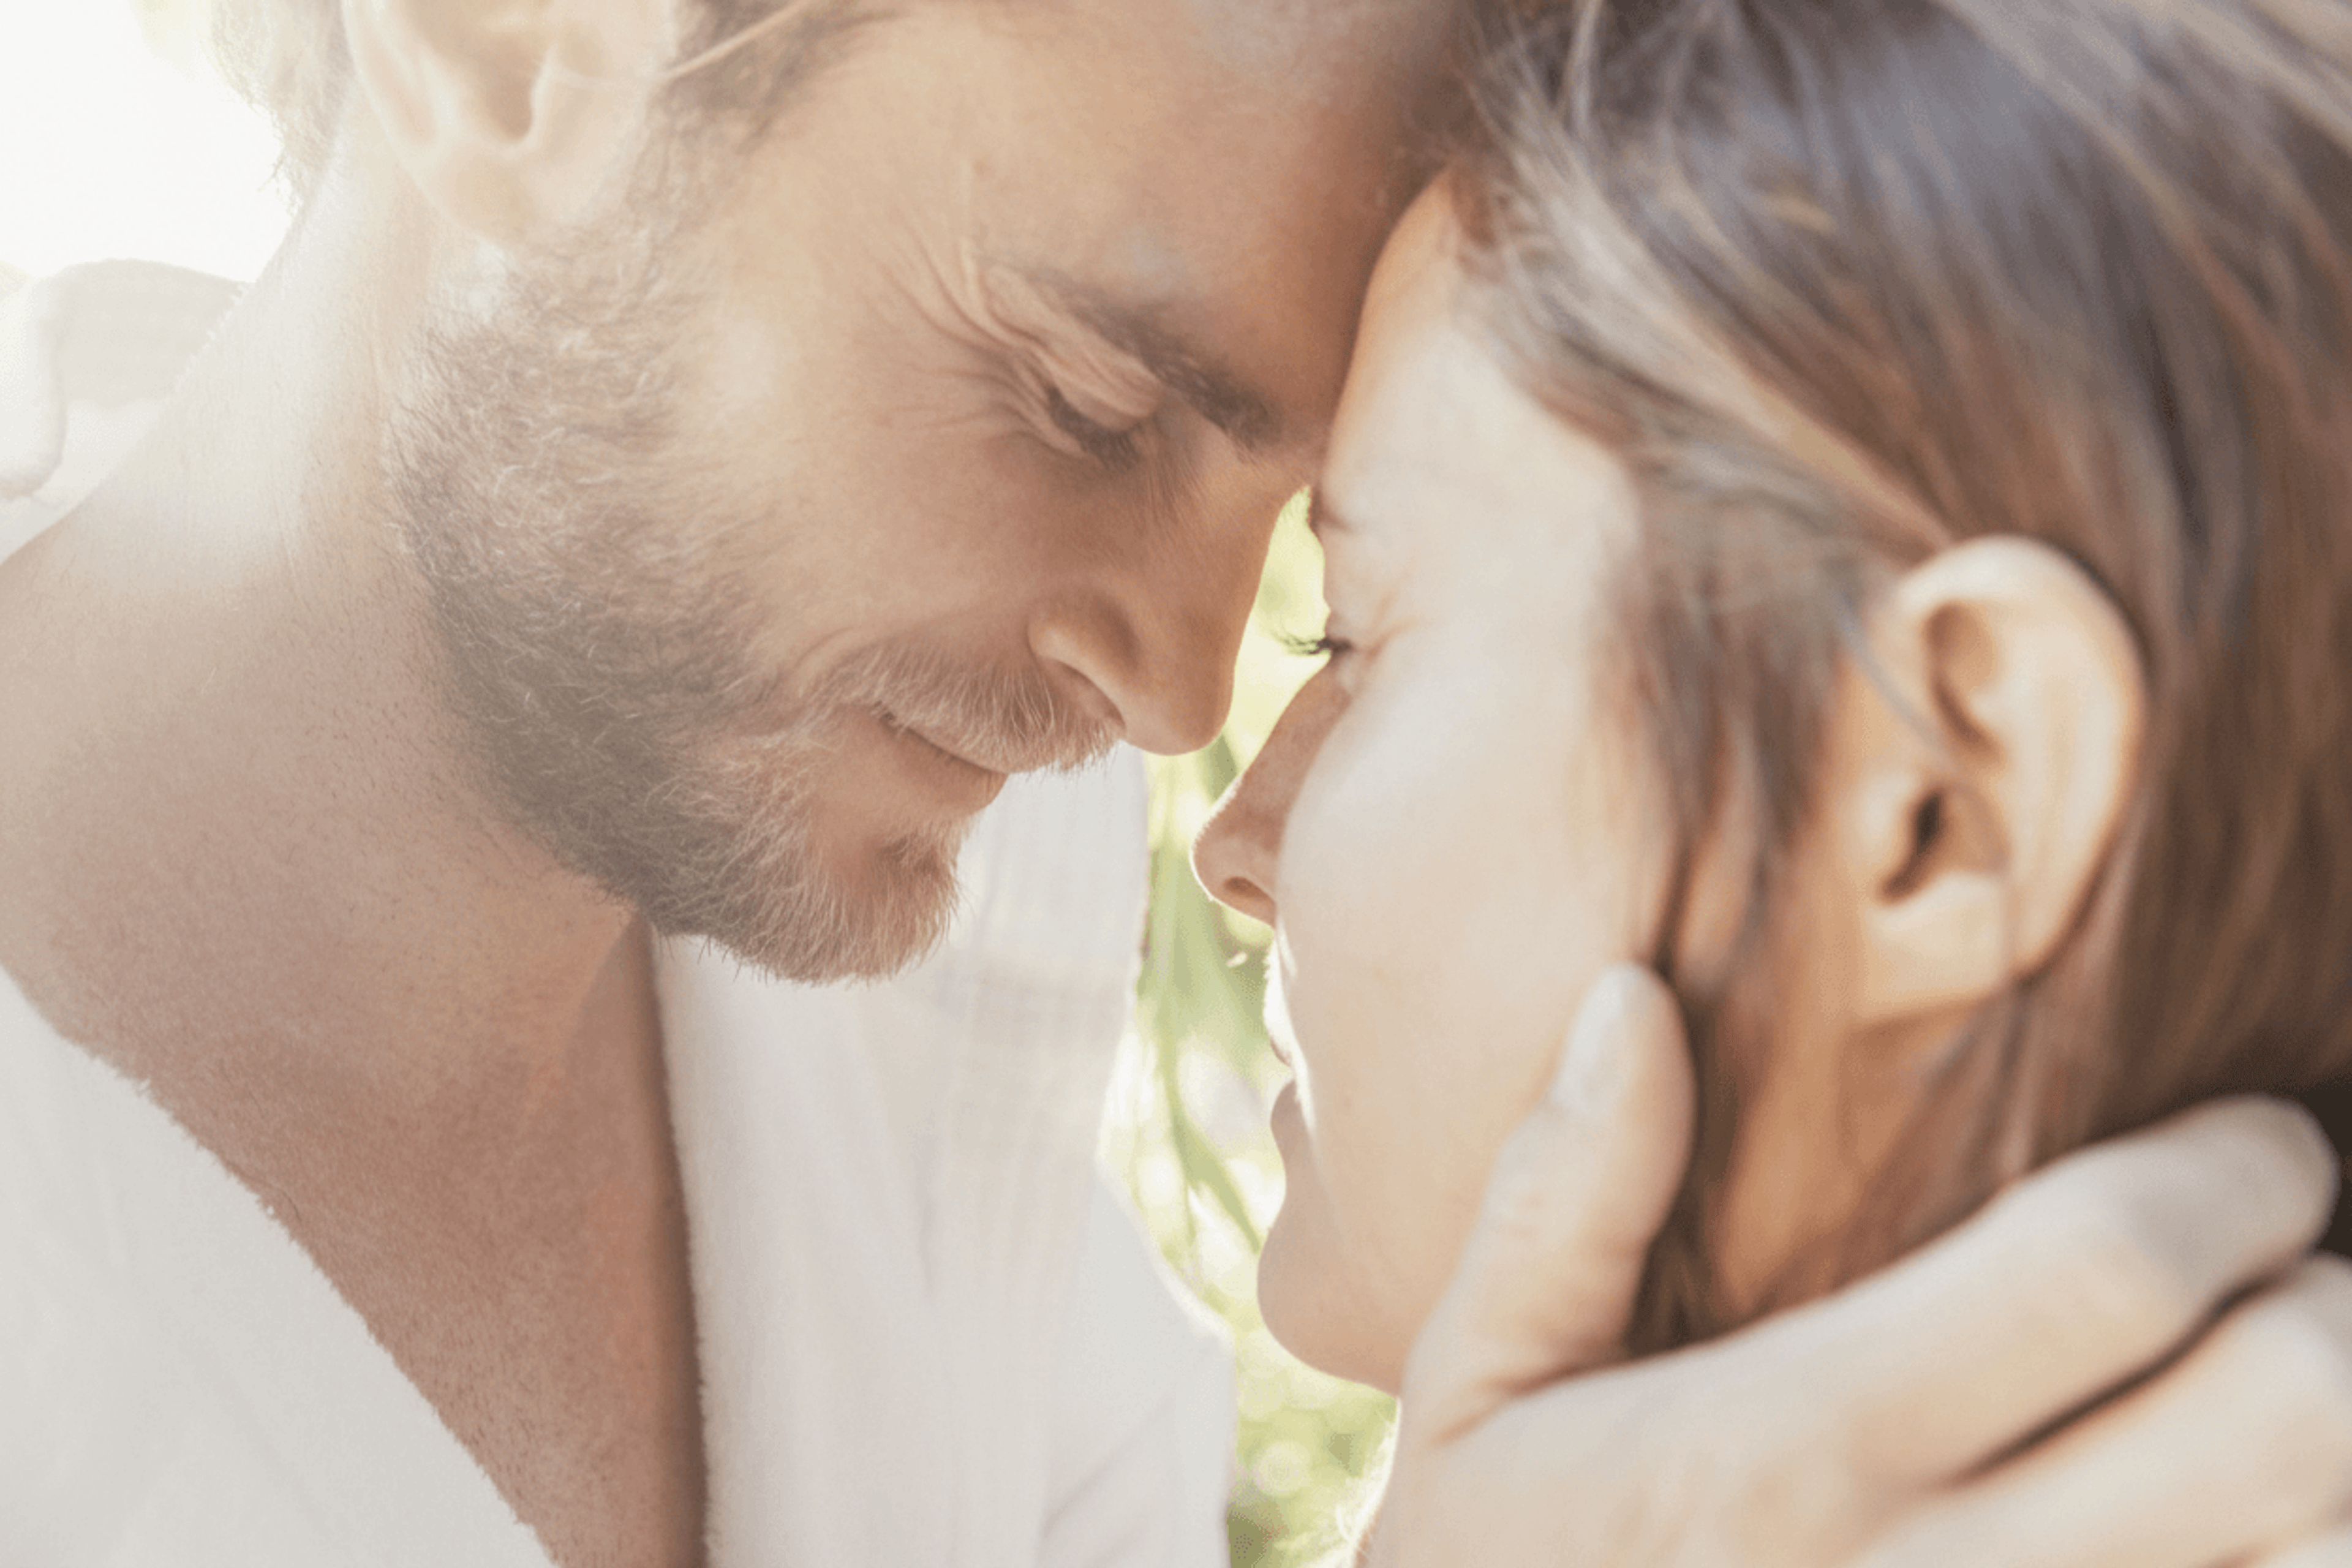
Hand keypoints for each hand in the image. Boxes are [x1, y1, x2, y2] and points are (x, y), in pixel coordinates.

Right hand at [1368, 964, 2351, 1566]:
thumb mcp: (1472, 1387)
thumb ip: (1560, 1198)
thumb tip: (1627, 995)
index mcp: (1793, 1449)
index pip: (2100, 1272)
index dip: (2230, 1178)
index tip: (2258, 1138)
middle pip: (2275, 1418)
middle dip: (2335, 1306)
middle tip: (2309, 1252)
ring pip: (2312, 1558)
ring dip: (2341, 1465)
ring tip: (2291, 1379)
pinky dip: (2296, 1566)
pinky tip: (2248, 1521)